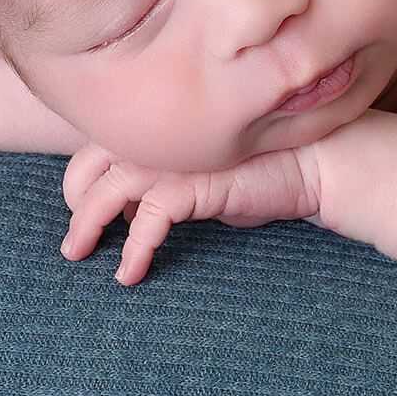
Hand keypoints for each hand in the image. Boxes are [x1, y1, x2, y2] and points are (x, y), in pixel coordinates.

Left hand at [60, 144, 321, 284]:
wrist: (321, 161)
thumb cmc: (267, 169)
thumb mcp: (207, 173)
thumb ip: (170, 184)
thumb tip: (135, 212)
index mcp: (161, 122)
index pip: (97, 145)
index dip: (81, 180)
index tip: (81, 212)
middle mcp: (160, 132)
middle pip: (88, 164)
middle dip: (75, 203)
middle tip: (75, 242)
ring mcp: (175, 154)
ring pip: (105, 190)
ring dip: (86, 226)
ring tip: (81, 255)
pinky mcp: (194, 182)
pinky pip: (148, 219)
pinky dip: (133, 249)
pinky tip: (130, 273)